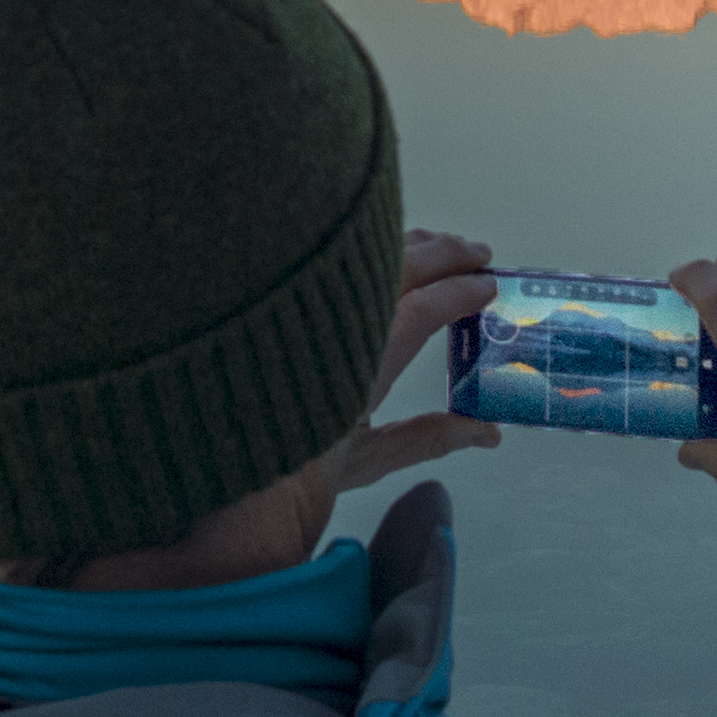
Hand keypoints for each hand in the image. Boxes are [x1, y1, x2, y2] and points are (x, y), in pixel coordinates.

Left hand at [300, 228, 501, 502]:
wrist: (226, 468)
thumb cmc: (291, 470)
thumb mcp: (366, 460)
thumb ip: (428, 438)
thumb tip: (487, 432)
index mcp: (358, 368)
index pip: (417, 311)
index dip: (459, 294)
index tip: (490, 287)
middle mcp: (333, 328)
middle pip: (395, 267)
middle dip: (445, 255)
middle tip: (481, 257)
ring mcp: (307, 309)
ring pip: (365, 254)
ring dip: (412, 246)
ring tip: (445, 246)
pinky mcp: (288, 302)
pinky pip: (337, 259)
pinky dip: (376, 250)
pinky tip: (393, 253)